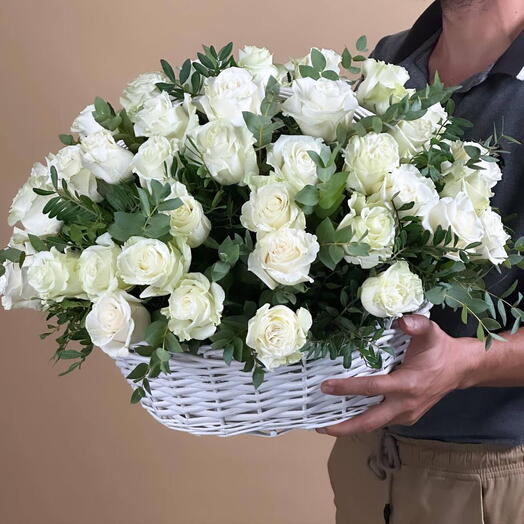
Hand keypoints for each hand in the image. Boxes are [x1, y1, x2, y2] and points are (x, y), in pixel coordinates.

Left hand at [316, 314, 480, 436]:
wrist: (461, 369)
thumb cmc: (440, 349)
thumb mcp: (430, 331)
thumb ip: (416, 324)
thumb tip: (401, 319)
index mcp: (408, 384)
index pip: (372, 388)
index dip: (347, 388)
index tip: (326, 387)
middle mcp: (405, 404)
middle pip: (369, 422)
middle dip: (343, 427)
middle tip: (319, 425)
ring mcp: (406, 415)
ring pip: (374, 424)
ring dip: (350, 426)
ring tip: (326, 423)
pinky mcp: (406, 417)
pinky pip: (381, 421)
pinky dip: (363, 420)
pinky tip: (347, 415)